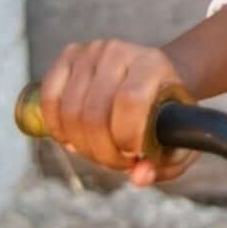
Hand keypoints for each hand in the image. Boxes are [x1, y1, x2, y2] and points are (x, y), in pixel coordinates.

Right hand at [39, 39, 196, 186]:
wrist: (152, 77)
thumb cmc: (164, 111)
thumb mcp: (176, 137)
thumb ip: (166, 164)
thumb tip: (140, 176)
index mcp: (152, 63)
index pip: (130, 101)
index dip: (126, 136)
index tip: (133, 155)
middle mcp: (119, 51)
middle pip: (95, 113)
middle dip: (102, 151)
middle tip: (116, 161)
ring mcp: (90, 51)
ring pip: (70, 111)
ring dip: (80, 145)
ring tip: (98, 151)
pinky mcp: (67, 56)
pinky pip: (49, 100)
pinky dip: (57, 128)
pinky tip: (74, 139)